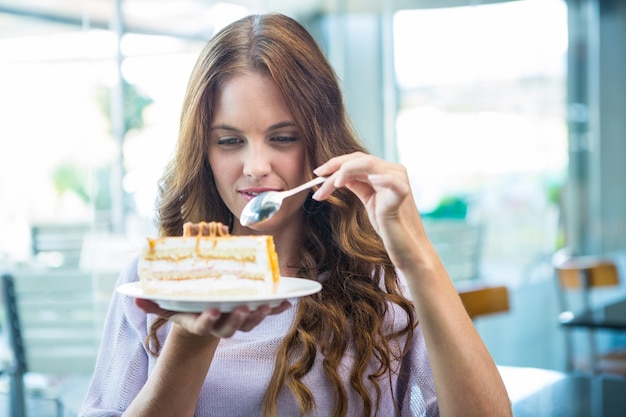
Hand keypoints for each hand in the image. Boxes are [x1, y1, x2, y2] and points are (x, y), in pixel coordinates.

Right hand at [135, 298, 291, 337]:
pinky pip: (266, 313)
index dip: (209, 320)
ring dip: (259, 315)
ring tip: (267, 305)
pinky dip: (277, 309)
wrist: (205, 315)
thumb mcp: (170, 303)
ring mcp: (236, 321)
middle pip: (230, 327)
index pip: (204, 325)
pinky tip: (288, 301)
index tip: (213, 310)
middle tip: (244, 308)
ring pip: (249, 323)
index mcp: (200, 322)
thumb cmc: (187, 305)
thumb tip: (134, 296)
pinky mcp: (250, 314)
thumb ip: (154, 300)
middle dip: (238, 319)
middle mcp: (219, 325)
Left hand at [313, 152, 428, 268]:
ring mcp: (399, 180)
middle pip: (359, 159)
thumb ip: (357, 185)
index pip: (357, 159)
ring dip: (345, 172)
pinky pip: (391, 181)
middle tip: (317, 177)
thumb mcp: (369, 200)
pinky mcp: (402, 194)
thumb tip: (338, 175)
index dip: (336, 163)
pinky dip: (380, 178)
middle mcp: (394, 171)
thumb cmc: (389, 226)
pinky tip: (368, 180)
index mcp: (386, 171)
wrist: (406, 247)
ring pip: (368, 164)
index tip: (318, 173)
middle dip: (335, 167)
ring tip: (332, 185)